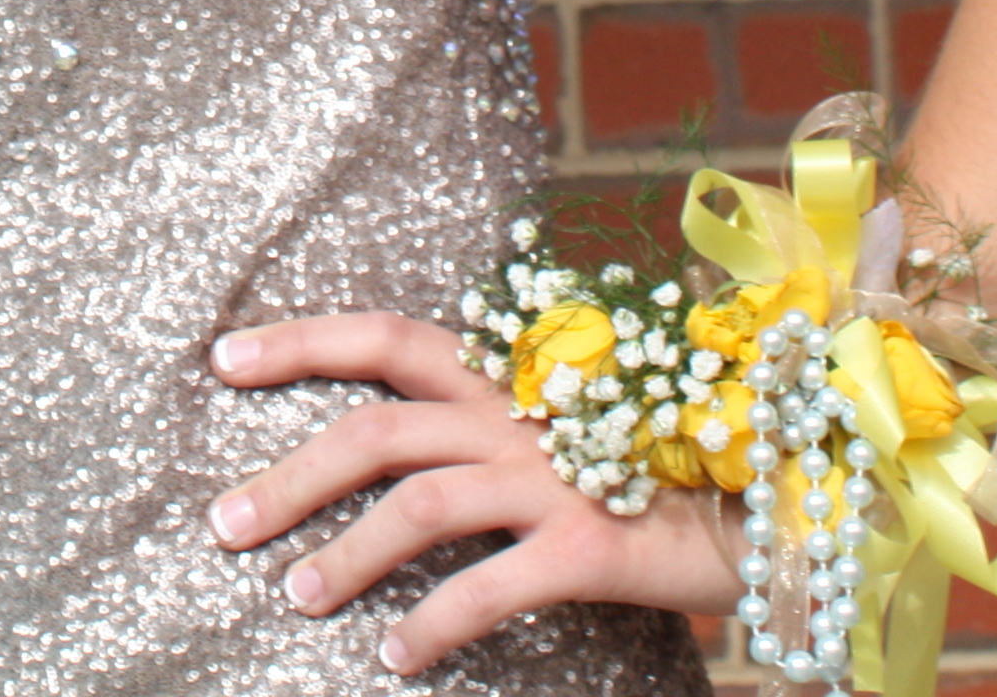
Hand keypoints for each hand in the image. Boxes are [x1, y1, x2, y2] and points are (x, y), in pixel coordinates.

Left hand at [205, 312, 739, 676]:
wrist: (774, 504)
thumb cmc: (655, 468)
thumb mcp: (564, 430)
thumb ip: (484, 430)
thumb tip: (394, 461)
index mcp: (504, 377)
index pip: (387, 339)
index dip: (302, 342)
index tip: (222, 360)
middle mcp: (518, 415)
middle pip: (376, 430)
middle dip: (289, 475)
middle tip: (223, 525)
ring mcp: (552, 477)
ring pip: (417, 504)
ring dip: (345, 554)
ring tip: (296, 597)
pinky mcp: (586, 545)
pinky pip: (487, 586)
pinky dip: (431, 622)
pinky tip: (396, 657)